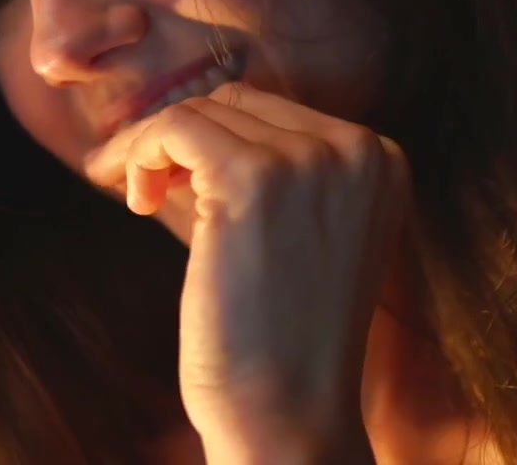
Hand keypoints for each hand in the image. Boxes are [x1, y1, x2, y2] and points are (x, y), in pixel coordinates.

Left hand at [82, 82, 407, 464]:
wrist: (289, 414)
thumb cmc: (284, 339)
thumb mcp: (309, 237)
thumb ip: (285, 177)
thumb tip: (200, 125)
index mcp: (381, 160)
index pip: (276, 111)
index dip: (215, 139)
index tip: (175, 178)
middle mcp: (357, 149)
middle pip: (238, 102)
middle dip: (182, 139)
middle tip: (147, 189)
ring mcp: (310, 160)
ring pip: (200, 111)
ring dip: (152, 147)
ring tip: (140, 198)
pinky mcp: (254, 179)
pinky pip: (174, 128)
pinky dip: (139, 151)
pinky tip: (134, 198)